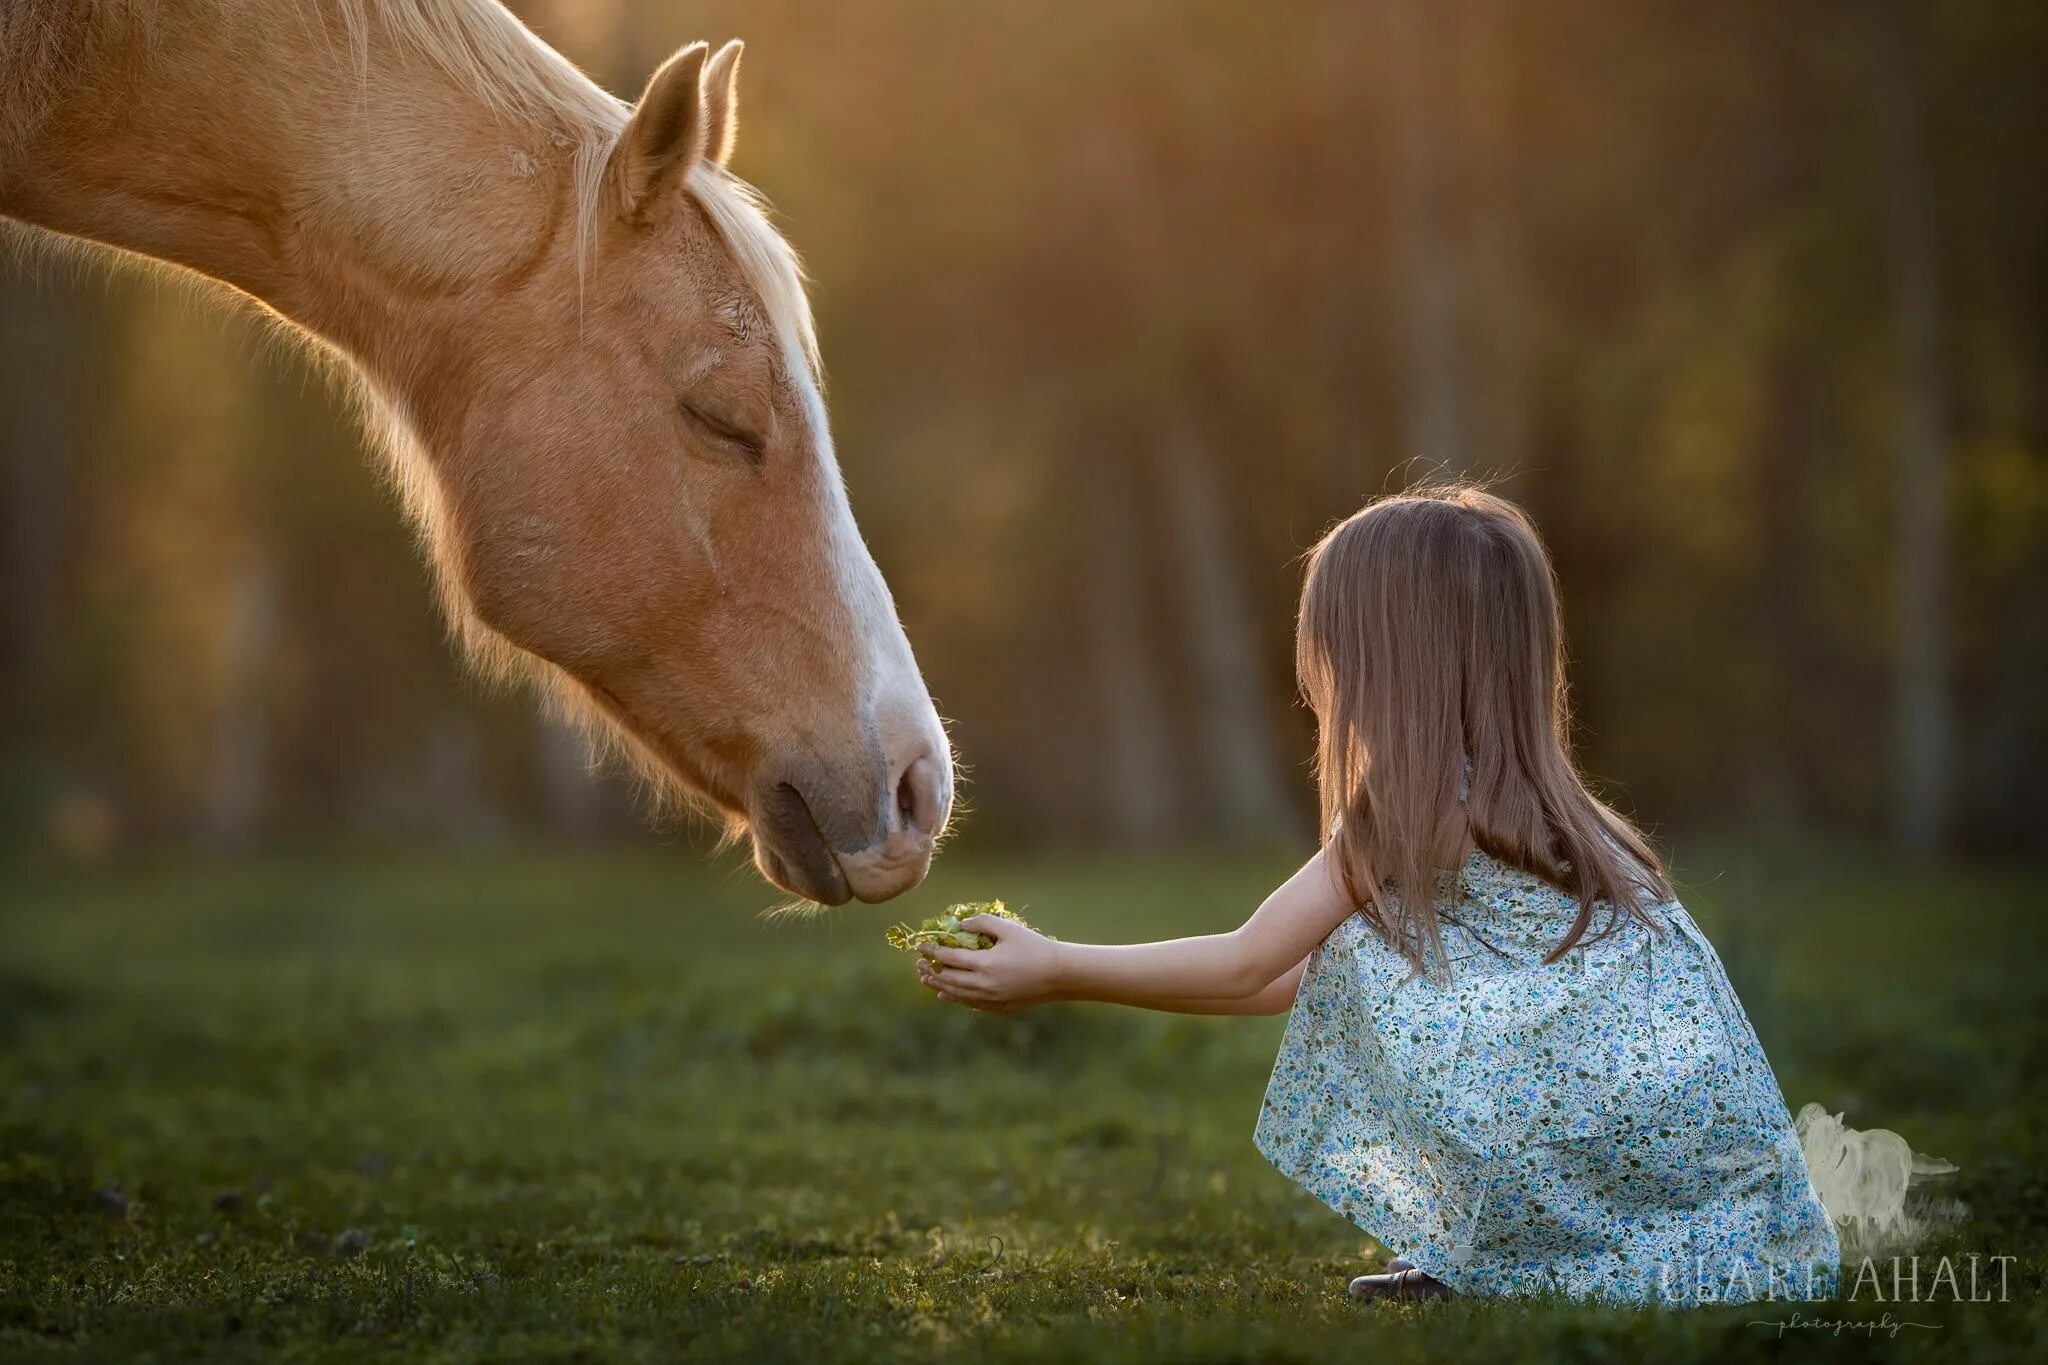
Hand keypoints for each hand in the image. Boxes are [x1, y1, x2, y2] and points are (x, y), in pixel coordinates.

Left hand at [915, 914, 1060, 1011]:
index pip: (950, 959)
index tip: (921, 945)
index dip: (933, 951)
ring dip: (938, 986)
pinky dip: (954, 998)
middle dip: (931, 970)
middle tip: (918, 963)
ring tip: (926, 979)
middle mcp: (984, 985)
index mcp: (985, 965)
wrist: (1059, 975)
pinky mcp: (998, 1006)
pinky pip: (969, 1003)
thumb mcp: (1009, 929)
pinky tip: (946, 995)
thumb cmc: (1035, 947)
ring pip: (956, 995)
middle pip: (948, 980)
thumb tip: (960, 925)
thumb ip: (982, 923)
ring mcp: (990, 999)